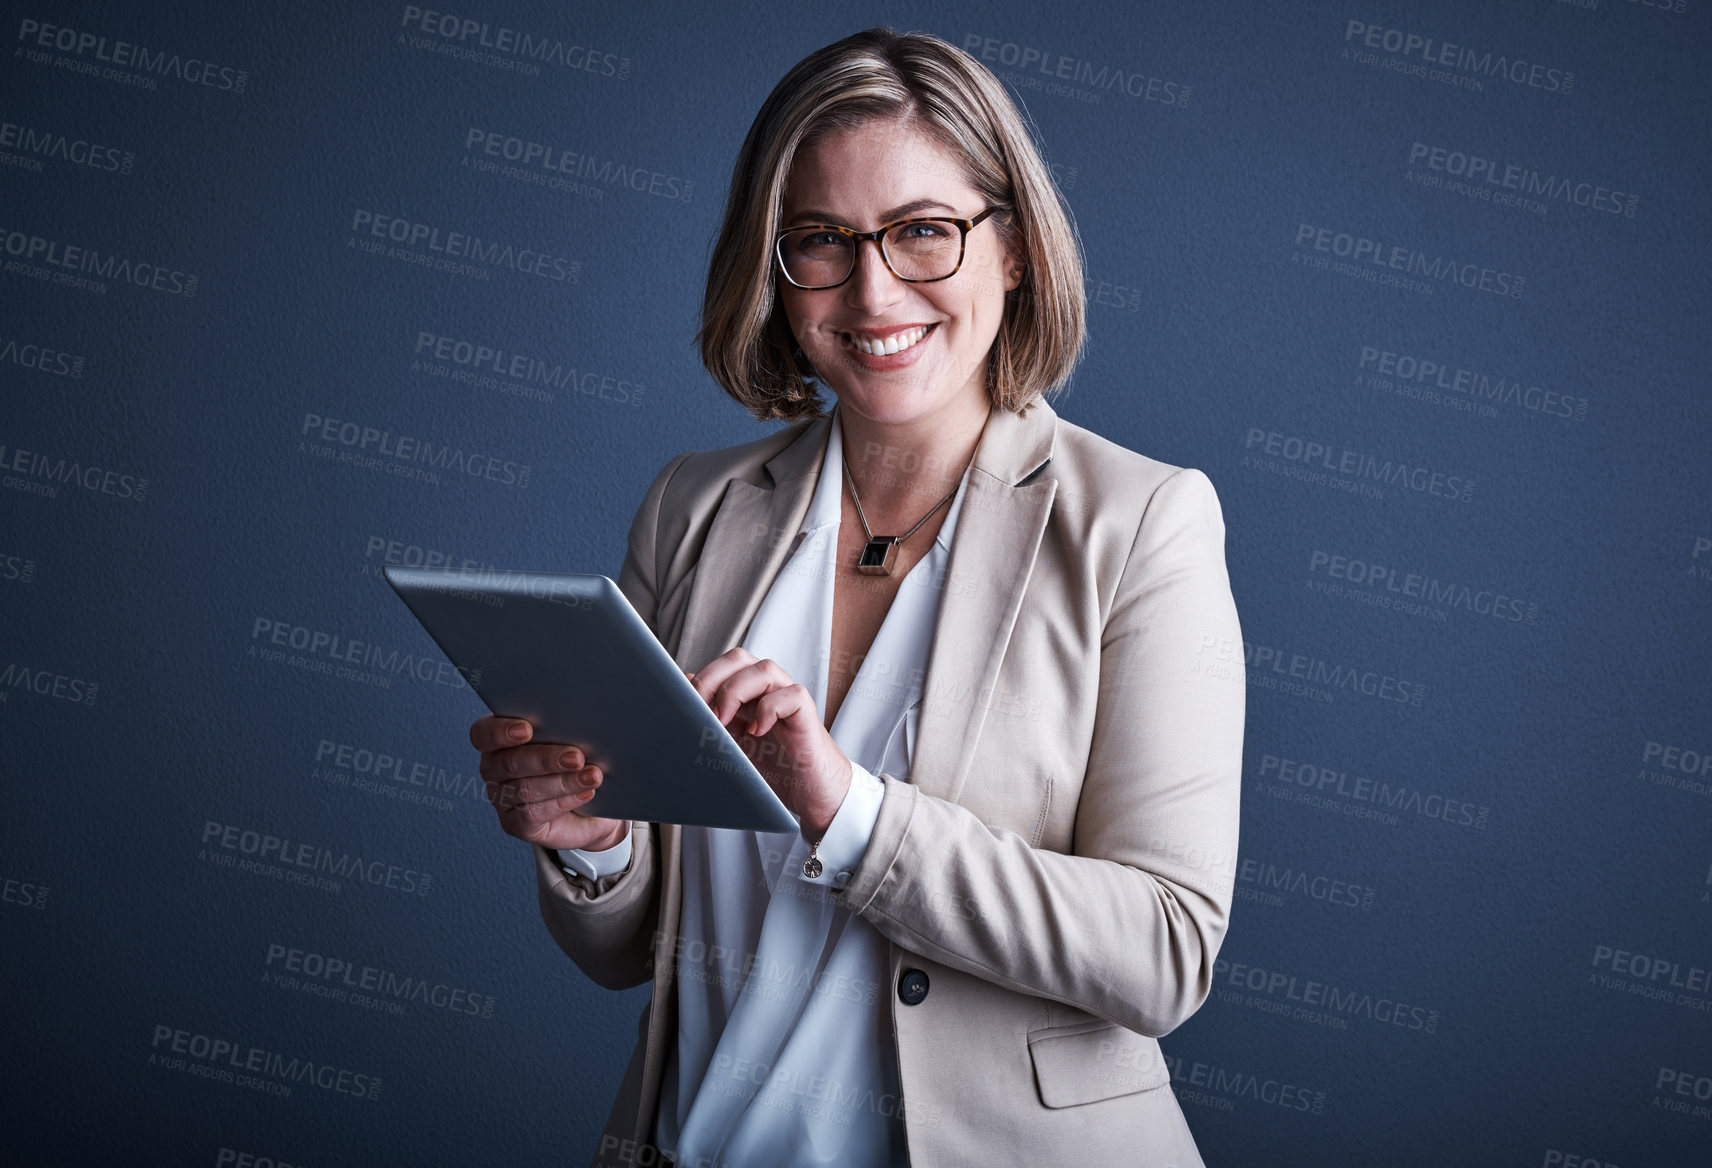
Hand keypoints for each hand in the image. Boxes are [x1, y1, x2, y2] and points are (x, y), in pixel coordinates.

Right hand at [469, 715, 629, 851]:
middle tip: (577, 757)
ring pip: (525, 788)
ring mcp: (501, 798)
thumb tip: (578, 719)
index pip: (483, 733)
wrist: (592, 808)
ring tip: (592, 776)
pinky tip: (585, 793)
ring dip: (563, 782)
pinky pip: (533, 813)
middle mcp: (493, 768)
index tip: (527, 729)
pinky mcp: (515, 824)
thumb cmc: (580, 762)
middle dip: (545, 759)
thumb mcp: (573, 740)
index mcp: (499, 739)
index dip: (501, 731)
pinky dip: (563, 801)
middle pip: (509, 762)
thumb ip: (565, 729)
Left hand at [689, 647, 852, 839]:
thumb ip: (711, 718)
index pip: (721, 665)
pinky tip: (757, 732)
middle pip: (739, 658)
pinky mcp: (806, 715)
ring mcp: (788, 699)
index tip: (683, 705)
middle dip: (713, 679)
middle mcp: (767, 690)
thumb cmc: (772, 769)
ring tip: (724, 722)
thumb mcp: (730, 744)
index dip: (701, 679)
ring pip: (765, 669)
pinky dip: (769, 709)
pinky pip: (791, 695)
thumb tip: (681, 690)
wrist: (809, 794)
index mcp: (747, 693)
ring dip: (736, 691)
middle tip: (701, 710)